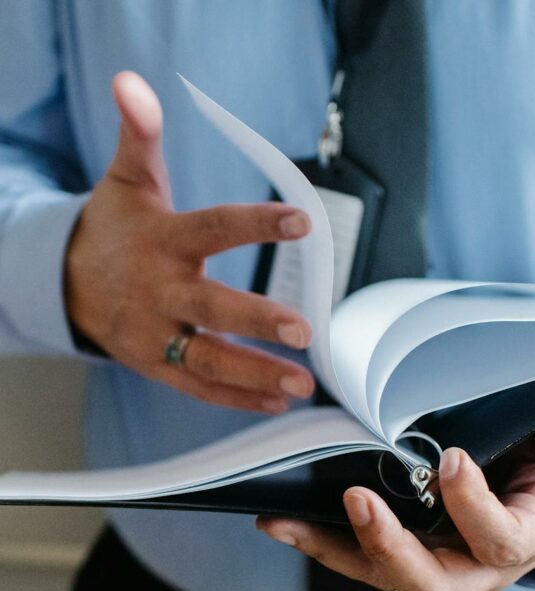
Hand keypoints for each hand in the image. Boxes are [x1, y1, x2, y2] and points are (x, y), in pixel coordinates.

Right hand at [65, 71, 314, 411]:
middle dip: (257, 320)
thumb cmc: (115, 229)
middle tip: (303, 331)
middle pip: (211, 307)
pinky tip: (277, 400)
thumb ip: (140, 134)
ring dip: (256, 373)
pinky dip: (237, 397)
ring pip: (209, 358)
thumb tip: (132, 82)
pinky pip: (200, 386)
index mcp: (161, 241)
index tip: (303, 220)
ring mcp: (157, 334)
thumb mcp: (128, 180)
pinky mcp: (158, 365)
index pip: (214, 227)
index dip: (257, 224)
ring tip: (302, 383)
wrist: (68, 284)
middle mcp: (159, 291)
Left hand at [257, 409, 534, 590]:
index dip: (472, 507)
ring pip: (384, 577)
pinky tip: (280, 522)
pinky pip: (361, 560)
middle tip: (357, 500)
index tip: (450, 459)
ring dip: (334, 550)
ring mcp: (437, 565)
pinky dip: (321, 542)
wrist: (532, 485)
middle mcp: (476, 568)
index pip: (498, 540)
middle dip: (390, 546)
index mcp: (523, 539)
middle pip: (431, 582)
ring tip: (284, 522)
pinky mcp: (404, 554)